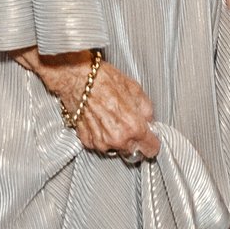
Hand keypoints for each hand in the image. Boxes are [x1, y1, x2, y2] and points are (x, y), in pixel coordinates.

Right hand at [27, 53, 159, 162]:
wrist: (77, 78)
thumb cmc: (103, 80)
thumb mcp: (135, 89)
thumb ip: (147, 110)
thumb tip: (149, 120)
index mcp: (133, 127)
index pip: (150, 149)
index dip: (152, 142)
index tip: (151, 138)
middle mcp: (116, 139)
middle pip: (133, 150)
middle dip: (133, 139)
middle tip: (128, 121)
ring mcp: (100, 142)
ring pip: (115, 148)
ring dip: (116, 137)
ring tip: (110, 116)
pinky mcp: (86, 140)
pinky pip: (100, 143)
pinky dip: (101, 135)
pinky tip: (99, 119)